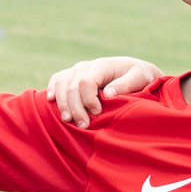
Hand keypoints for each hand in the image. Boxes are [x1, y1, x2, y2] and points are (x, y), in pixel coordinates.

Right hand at [47, 56, 165, 124]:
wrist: (136, 73)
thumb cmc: (140, 78)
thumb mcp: (140, 79)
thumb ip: (125, 85)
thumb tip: (107, 94)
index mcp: (102, 65)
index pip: (86, 82)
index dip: (88, 99)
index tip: (97, 113)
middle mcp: (86, 66)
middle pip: (71, 86)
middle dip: (75, 108)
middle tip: (83, 126)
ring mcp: (77, 70)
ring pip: (60, 83)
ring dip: (61, 103)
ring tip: (67, 120)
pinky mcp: (72, 76)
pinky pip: (56, 80)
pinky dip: (51, 90)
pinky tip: (50, 101)